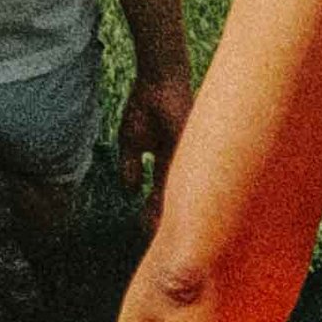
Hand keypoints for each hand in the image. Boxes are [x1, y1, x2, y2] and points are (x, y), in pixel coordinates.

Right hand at [117, 68, 195, 219]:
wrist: (157, 82)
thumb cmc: (146, 107)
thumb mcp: (132, 141)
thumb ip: (130, 166)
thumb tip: (129, 191)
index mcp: (169, 162)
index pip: (163, 195)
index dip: (155, 213)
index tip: (147, 231)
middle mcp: (182, 162)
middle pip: (176, 198)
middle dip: (166, 219)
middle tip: (158, 240)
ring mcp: (189, 154)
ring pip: (183, 189)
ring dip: (172, 208)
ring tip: (162, 229)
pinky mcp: (192, 144)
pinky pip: (186, 170)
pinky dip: (181, 188)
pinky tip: (175, 203)